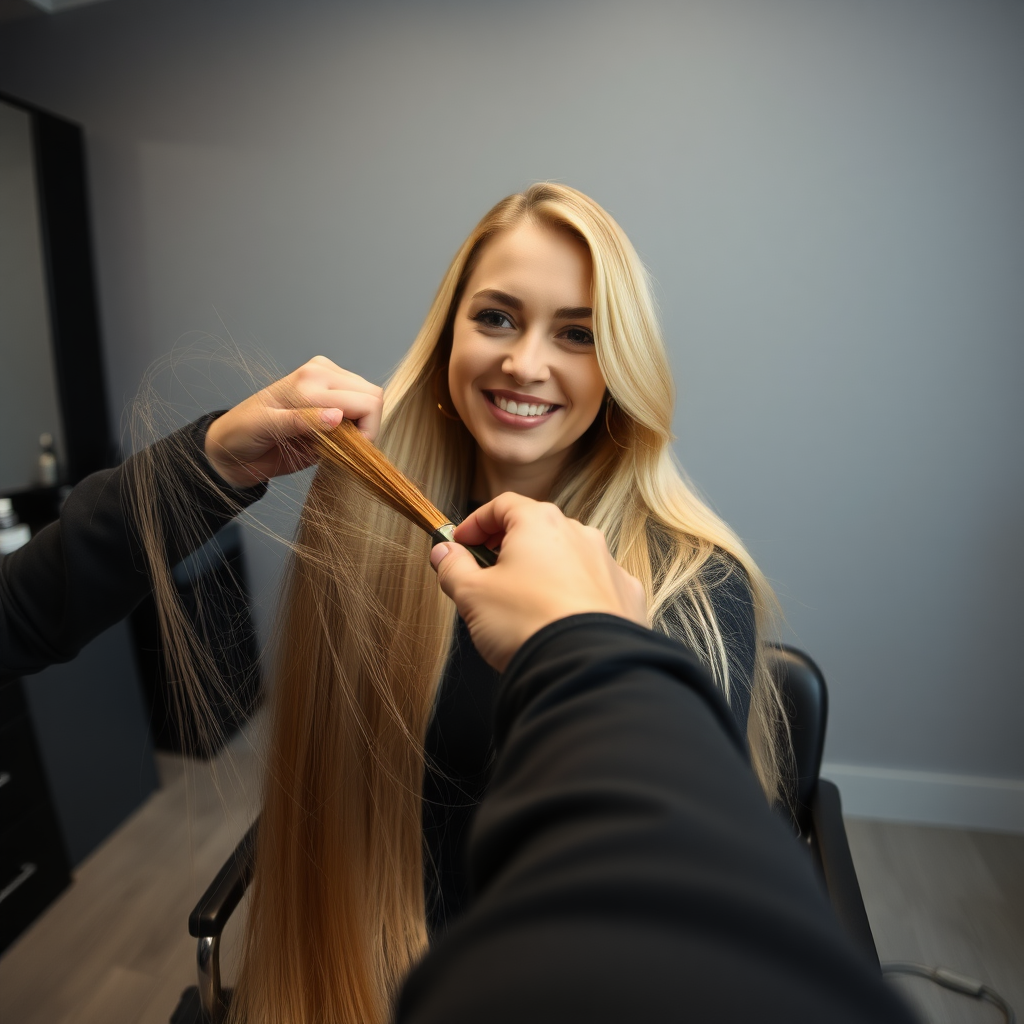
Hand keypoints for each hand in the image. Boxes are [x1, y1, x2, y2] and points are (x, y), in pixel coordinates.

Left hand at [203, 356, 382, 486]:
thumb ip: (301, 422)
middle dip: (365, 428)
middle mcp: (322, 373)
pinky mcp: (330, 391)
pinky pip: (361, 407)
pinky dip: (354, 426)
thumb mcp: (267, 429)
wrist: (230, 444)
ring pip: (372, 400)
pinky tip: (331, 435)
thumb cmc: (243, 436)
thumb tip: (337, 417)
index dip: (367, 432)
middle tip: (341, 449)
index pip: (365, 402)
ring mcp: (328, 379)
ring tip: (333, 441)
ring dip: (360, 426)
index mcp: (310, 380)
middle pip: (373, 397)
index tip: (349, 453)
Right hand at [431, 493, 647, 670]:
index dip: (475, 523)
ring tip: (523, 601)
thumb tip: (443, 553)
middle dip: (508, 546)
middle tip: (487, 572)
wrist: (583, 666)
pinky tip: (559, 618)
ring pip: (568, 556)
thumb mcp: (473, 595)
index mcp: (539, 522)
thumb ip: (453, 568)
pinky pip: (594, 585)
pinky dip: (575, 593)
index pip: (501, 505)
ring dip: (543, 569)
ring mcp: (607, 562)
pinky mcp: (626, 593)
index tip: (460, 544)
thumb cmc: (525, 622)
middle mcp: (579, 533)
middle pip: (536, 529)